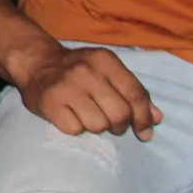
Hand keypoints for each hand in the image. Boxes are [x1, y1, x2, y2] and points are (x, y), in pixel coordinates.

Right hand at [16, 43, 162, 139]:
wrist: (36, 63)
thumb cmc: (79, 71)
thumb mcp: (108, 72)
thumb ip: (133, 93)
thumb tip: (156, 118)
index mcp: (105, 60)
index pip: (135, 94)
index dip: (144, 117)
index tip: (144, 132)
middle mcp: (85, 71)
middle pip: (119, 114)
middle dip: (120, 126)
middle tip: (113, 125)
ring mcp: (66, 87)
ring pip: (98, 125)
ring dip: (97, 127)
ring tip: (89, 117)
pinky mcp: (49, 102)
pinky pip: (75, 129)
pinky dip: (76, 128)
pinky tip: (71, 116)